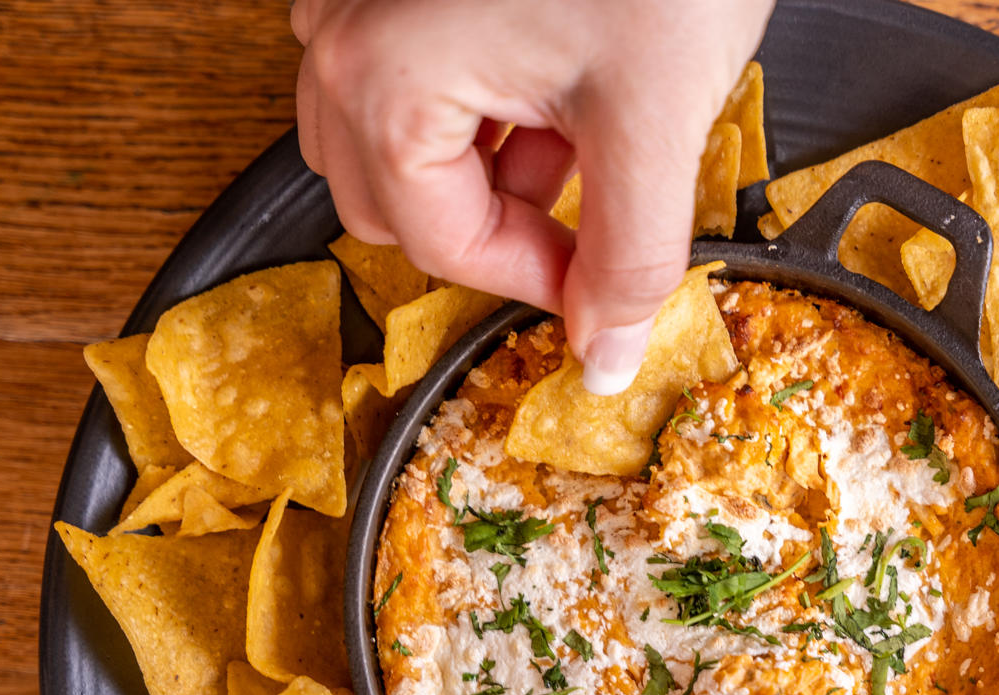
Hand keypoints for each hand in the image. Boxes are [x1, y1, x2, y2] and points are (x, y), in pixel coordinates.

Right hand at [291, 0, 773, 391]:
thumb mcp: (655, 119)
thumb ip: (629, 259)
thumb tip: (605, 356)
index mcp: (383, 82)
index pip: (443, 248)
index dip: (537, 282)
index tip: (605, 285)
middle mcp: (344, 34)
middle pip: (391, 200)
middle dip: (494, 222)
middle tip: (588, 208)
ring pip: (391, 136)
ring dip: (482, 162)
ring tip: (582, 128)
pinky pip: (404, 64)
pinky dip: (477, 98)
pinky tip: (555, 75)